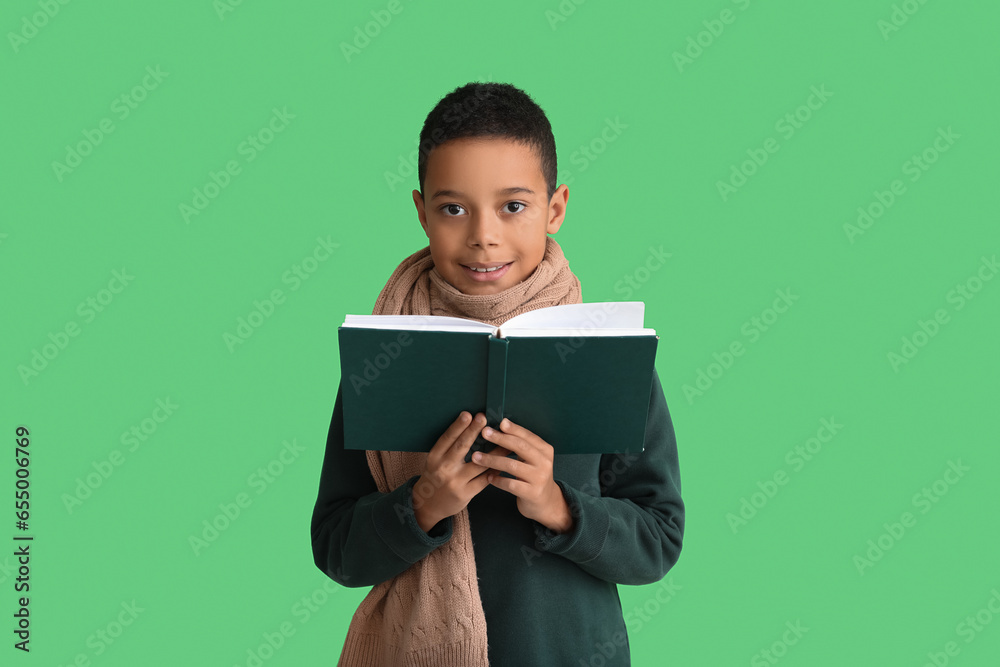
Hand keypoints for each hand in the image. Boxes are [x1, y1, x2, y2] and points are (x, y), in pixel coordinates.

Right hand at [412, 412, 510, 532]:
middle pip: (461, 447)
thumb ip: (449, 447)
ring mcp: (454, 482)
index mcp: (434, 456)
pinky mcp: (464, 494)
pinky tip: (504, 462)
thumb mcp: (436, 460)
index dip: (458, 426)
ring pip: (478, 464)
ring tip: (506, 441)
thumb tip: (470, 426)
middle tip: (484, 418)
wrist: (428, 505)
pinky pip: (483, 480)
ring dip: (494, 452)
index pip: (447, 438)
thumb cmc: (436, 476)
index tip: (468, 414)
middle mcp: (443, 468)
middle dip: (473, 431)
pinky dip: (494, 470)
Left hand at [473, 418, 573, 533]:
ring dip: (492, 460)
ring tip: (476, 457)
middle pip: (520, 447)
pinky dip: (497, 479)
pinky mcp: (532, 493)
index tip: (498, 422)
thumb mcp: (533, 458)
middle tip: (484, 433)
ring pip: (512, 465)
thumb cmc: (533, 475)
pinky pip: (510, 484)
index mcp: (545, 450)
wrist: (546, 502)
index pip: (528, 436)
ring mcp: (539, 478)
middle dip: (500, 439)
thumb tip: (501, 426)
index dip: (513, 429)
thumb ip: (521, 445)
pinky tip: (488, 477)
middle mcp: (544, 463)